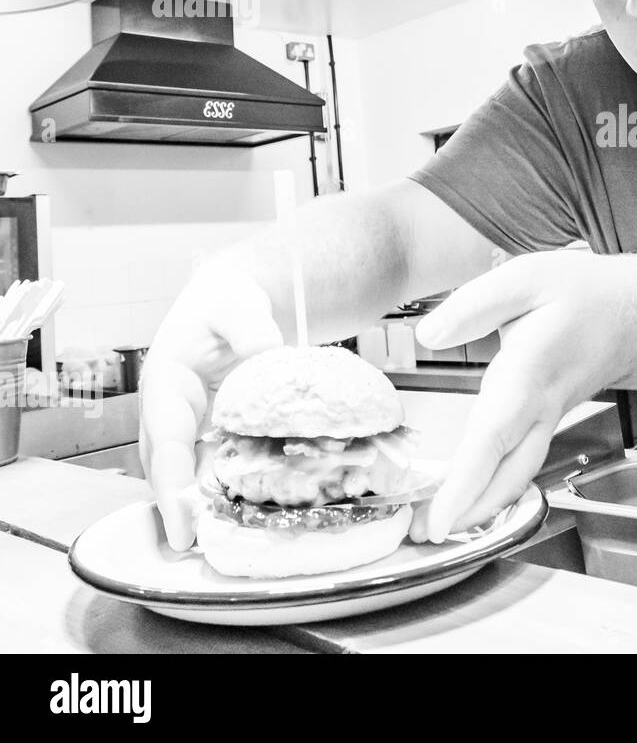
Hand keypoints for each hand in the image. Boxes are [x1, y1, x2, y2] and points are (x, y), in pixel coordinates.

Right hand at [138, 269, 282, 550]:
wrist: (232, 297)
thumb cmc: (229, 299)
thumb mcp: (238, 304)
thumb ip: (251, 328)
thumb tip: (268, 356)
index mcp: (167, 379)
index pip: (166, 437)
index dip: (171, 479)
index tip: (180, 515)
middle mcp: (167, 406)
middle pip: (164, 463)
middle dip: (172, 504)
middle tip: (188, 544)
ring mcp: (184, 418)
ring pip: (181, 468)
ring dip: (189, 502)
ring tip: (206, 541)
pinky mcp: (203, 426)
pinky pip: (204, 461)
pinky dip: (212, 486)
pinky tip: (232, 511)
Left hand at [409, 250, 636, 543]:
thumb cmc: (588, 294)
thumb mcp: (527, 278)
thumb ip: (474, 306)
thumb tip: (430, 334)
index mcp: (531, 372)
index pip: (495, 436)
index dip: (468, 480)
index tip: (443, 514)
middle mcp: (541, 404)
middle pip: (509, 472)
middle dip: (470, 510)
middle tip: (428, 534)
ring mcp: (548, 416)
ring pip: (518, 472)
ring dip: (482, 503)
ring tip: (443, 522)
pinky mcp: (549, 416)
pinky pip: (522, 459)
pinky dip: (496, 482)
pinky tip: (472, 489)